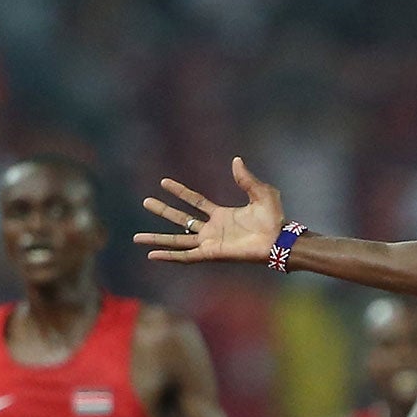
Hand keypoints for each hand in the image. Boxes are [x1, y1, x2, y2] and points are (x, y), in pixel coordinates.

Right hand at [134, 157, 284, 263]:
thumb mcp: (261, 192)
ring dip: (158, 239)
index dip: (180, 192)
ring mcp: (210, 242)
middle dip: (163, 211)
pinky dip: (169, 256)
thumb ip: (246, 178)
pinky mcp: (211, 254)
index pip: (195, 202)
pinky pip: (185, 256)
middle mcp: (213, 229)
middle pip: (181, 220)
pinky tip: (153, 255)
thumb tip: (236, 160)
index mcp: (222, 215)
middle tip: (145, 202)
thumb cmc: (275, 219)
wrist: (279, 240)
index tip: (163, 182)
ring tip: (136, 238)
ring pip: (178, 240)